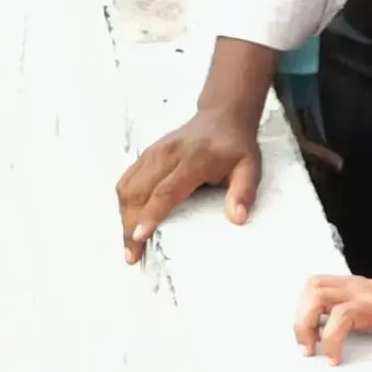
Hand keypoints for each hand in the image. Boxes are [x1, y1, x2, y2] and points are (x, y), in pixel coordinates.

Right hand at [117, 102, 262, 257]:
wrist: (222, 116)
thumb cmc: (234, 146)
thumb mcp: (249, 168)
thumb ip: (243, 192)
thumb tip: (237, 218)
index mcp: (193, 159)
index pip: (166, 190)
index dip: (150, 215)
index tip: (140, 237)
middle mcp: (168, 154)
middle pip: (138, 192)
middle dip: (130, 225)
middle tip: (132, 254)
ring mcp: (154, 152)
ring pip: (127, 186)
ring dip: (123, 216)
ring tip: (129, 244)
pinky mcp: (147, 154)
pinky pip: (127, 180)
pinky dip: (124, 203)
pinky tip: (129, 222)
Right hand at [291, 264, 371, 371]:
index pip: (345, 313)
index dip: (332, 337)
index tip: (334, 362)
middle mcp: (360, 291)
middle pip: (318, 292)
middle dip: (305, 323)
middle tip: (308, 351)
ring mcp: (351, 284)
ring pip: (313, 285)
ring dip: (302, 312)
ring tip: (307, 340)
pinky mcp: (345, 284)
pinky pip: (316, 285)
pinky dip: (306, 304)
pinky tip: (312, 325)